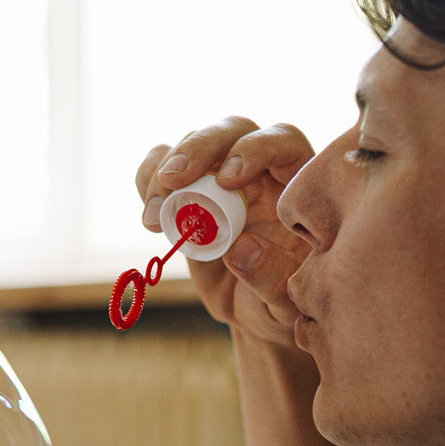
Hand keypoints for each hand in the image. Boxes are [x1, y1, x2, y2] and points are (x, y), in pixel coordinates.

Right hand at [135, 118, 316, 347]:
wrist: (256, 314)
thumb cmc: (283, 303)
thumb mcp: (287, 302)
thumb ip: (273, 277)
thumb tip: (240, 248)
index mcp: (296, 183)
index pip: (281, 141)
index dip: (254, 150)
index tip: (229, 180)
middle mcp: (260, 170)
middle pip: (233, 131)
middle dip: (201, 147)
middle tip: (174, 180)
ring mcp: (220, 177)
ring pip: (194, 142)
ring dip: (165, 170)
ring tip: (154, 217)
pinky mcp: (188, 191)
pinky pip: (162, 165)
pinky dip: (147, 179)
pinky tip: (149, 214)